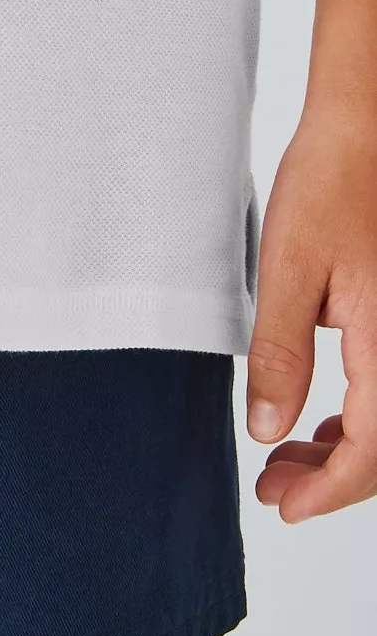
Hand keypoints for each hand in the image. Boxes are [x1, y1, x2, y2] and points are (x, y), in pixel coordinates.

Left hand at [247, 104, 376, 519]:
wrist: (368, 127)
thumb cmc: (332, 182)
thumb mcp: (289, 267)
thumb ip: (281, 355)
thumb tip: (269, 432)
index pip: (372, 455)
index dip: (328, 492)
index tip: (284, 508)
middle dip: (333, 479)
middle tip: (273, 488)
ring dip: (347, 451)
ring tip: (286, 459)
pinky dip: (363, 418)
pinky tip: (323, 420)